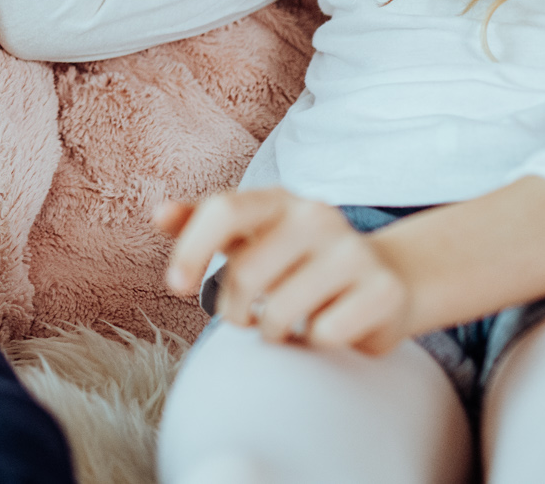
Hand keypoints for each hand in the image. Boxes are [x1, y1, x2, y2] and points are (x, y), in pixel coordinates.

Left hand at [157, 190, 418, 355]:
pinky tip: (326, 328)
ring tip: (289, 322)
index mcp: (278, 200)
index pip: (224, 210)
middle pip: (245, 274)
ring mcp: (354, 251)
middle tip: (248, 317)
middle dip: (234, 310)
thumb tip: (158, 213)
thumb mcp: (249, 237)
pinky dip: (315, 343)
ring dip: (274, 331)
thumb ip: (200, 224)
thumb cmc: (296, 262)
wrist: (385, 280)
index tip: (174, 285)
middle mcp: (317, 216)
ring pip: (280, 312)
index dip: (192, 248)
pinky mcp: (383, 291)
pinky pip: (323, 334)